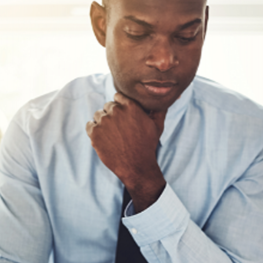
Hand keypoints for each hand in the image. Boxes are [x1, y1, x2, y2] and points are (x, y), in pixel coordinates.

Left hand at [86, 93, 166, 211]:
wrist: (136, 166)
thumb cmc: (148, 145)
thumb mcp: (157, 125)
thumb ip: (160, 108)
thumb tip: (172, 96)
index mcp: (130, 106)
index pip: (118, 97)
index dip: (121, 107)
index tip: (124, 118)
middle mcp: (116, 111)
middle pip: (107, 106)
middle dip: (112, 115)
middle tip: (119, 130)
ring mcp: (104, 121)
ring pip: (98, 115)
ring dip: (103, 123)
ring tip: (113, 136)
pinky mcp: (95, 133)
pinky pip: (90, 125)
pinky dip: (94, 131)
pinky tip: (105, 139)